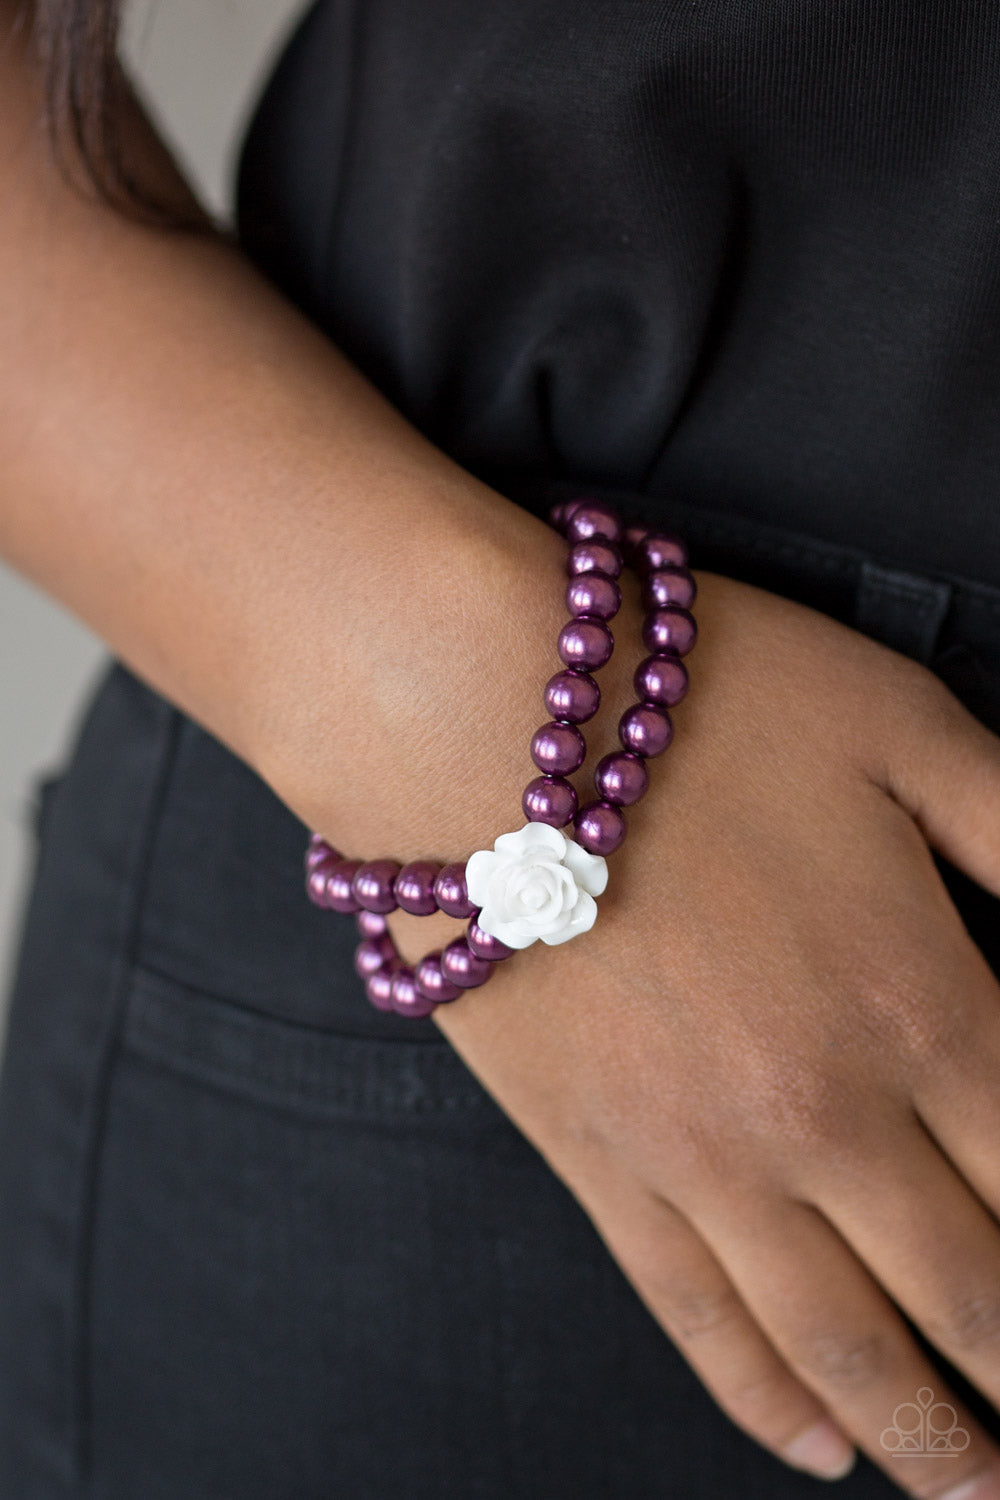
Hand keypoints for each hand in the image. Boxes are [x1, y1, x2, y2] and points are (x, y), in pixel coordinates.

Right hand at [397, 569, 999, 1496]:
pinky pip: (695, 1318)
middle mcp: (824, 1112)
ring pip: (844, 1342)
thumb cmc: (693, 702)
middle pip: (972, 1290)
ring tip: (975, 1493)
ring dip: (929, 1436)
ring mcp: (700, 1154)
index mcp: (920, 1001)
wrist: (472, 719)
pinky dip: (768, 1401)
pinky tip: (821, 1448)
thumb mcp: (905, 726)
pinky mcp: (596, 1162)